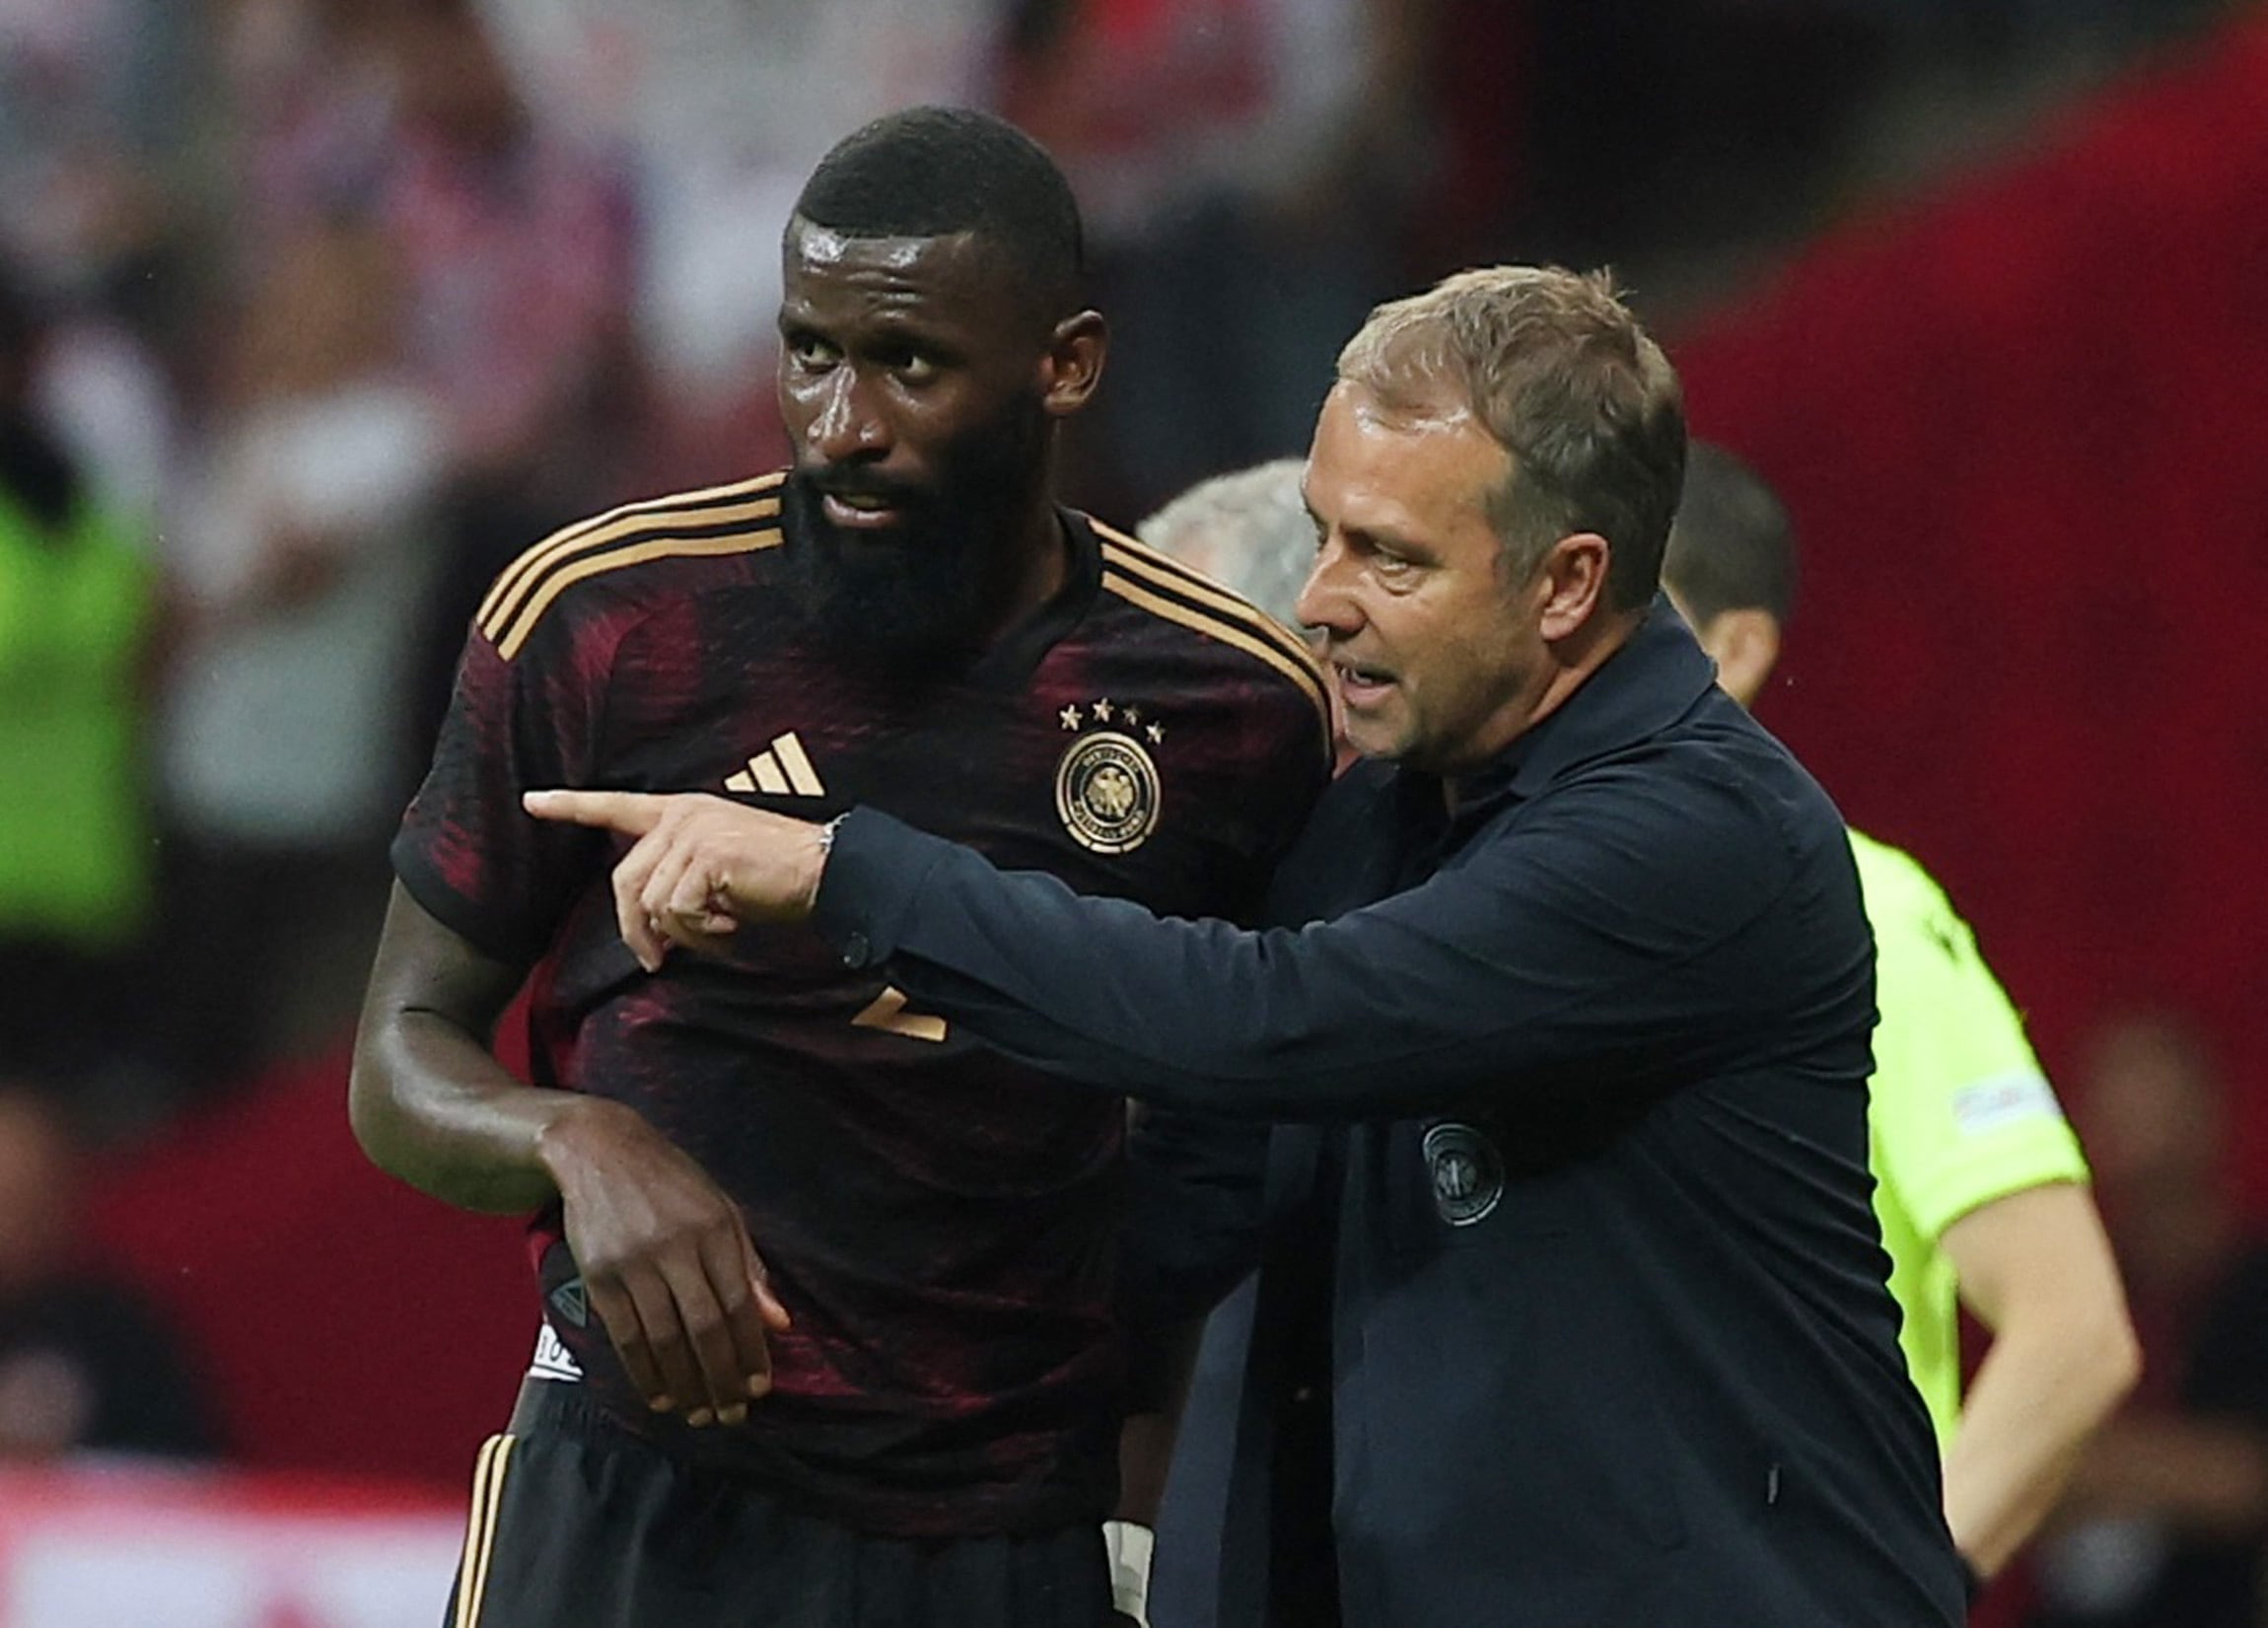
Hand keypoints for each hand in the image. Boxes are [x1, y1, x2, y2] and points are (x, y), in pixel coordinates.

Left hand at [523, 789, 830, 970]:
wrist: (829, 869)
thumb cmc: (781, 876)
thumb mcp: (721, 870)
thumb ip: (681, 882)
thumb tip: (653, 934)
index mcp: (684, 810)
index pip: (618, 806)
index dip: (573, 806)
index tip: (533, 801)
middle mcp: (683, 815)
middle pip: (626, 880)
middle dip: (636, 929)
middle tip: (656, 960)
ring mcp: (694, 832)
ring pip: (653, 903)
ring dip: (684, 933)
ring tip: (721, 931)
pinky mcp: (707, 855)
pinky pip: (678, 911)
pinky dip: (702, 932)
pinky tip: (732, 925)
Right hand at [539, 1098, 792, 1425]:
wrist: (599, 1149)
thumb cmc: (671, 1182)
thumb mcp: (721, 1209)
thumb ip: (749, 1267)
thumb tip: (779, 1322)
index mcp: (714, 1229)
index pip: (737, 1303)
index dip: (750, 1350)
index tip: (759, 1387)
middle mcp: (675, 1247)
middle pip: (703, 1327)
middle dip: (721, 1378)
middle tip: (732, 1414)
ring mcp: (633, 1263)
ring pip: (664, 1339)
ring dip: (684, 1384)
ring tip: (699, 1414)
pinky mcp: (598, 1275)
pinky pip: (625, 1335)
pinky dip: (644, 1372)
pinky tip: (660, 1396)